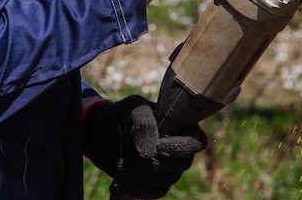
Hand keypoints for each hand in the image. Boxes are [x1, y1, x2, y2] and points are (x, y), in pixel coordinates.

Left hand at [82, 95, 206, 198]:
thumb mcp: (134, 109)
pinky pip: (154, 193)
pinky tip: (119, 181)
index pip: (197, 142)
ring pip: (167, 181)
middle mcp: (179, 150)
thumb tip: (149, 155)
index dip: (180, 148)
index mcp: (181, 127)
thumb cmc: (124, 114)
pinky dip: (136, 189)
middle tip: (129, 154)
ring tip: (120, 165)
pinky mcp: (155, 184)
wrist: (104, 131)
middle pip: (182, 165)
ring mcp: (169, 169)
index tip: (157, 147)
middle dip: (153, 162)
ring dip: (141, 175)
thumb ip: (145, 124)